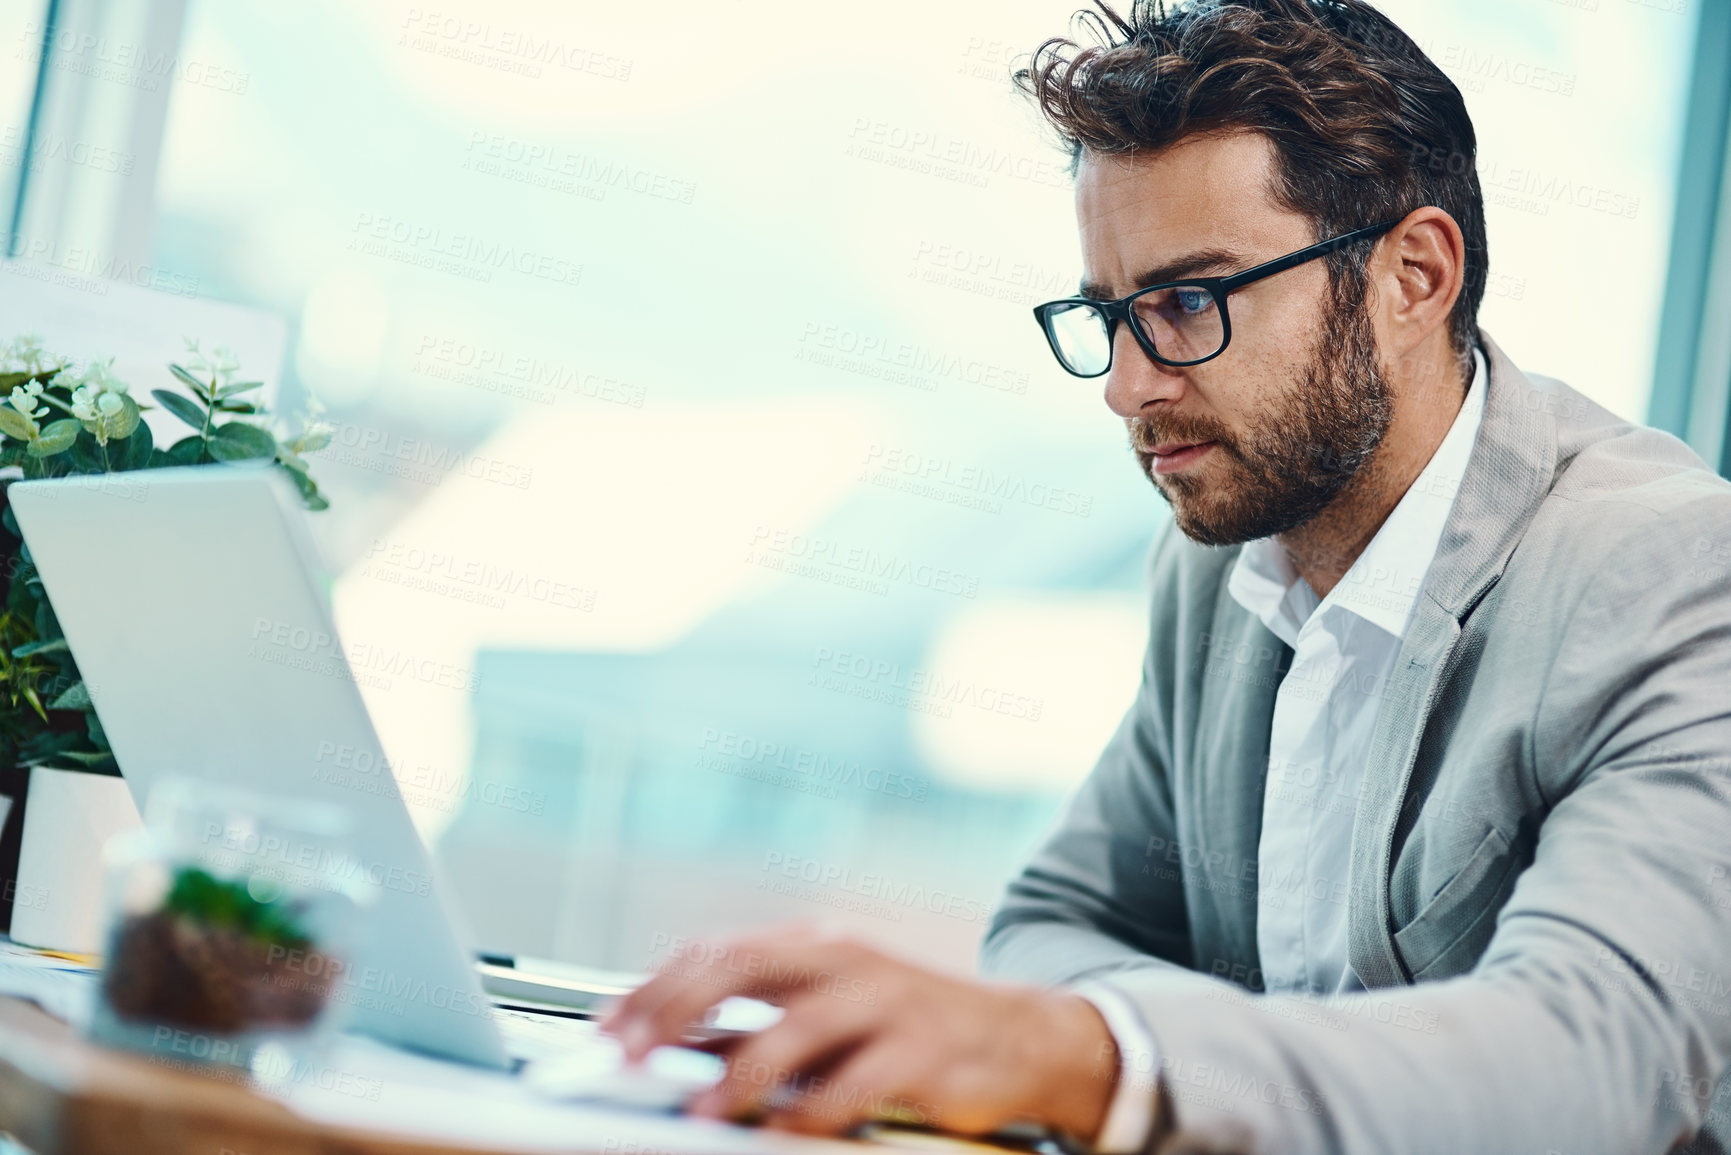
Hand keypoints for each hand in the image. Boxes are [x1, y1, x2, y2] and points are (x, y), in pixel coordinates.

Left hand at [599, 922, 1119, 1138]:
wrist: (1017, 1037)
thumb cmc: (910, 1024)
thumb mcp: (833, 1010)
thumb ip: (764, 1020)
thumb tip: (677, 1047)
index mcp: (816, 945)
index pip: (719, 951)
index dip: (657, 986)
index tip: (610, 1026)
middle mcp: (845, 960)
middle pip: (743, 967)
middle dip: (676, 1010)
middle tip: (631, 1055)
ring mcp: (886, 1001)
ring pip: (798, 1028)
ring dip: (739, 1074)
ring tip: (701, 1111)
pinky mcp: (922, 1050)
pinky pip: (857, 1084)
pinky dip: (814, 1112)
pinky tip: (783, 1134)